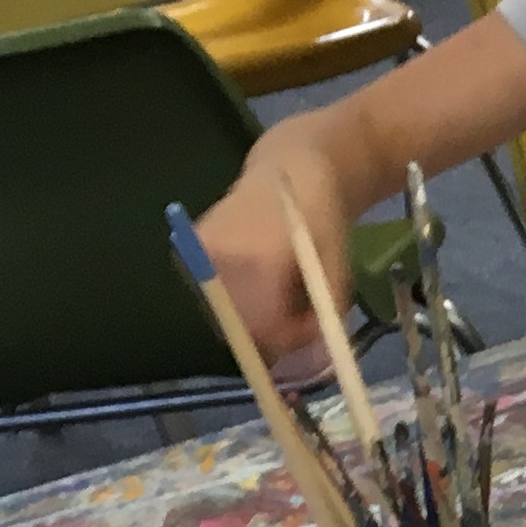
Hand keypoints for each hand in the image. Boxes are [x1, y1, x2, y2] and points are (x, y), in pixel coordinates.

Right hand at [194, 149, 336, 382]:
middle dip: (275, 334)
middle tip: (303, 319)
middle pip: (241, 327)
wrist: (288, 170)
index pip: (265, 326)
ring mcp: (197, 256)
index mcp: (257, 258)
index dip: (291, 339)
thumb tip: (320, 355)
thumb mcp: (338, 263)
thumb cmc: (319, 215)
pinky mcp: (187, 255)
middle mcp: (219, 258)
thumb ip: (328, 310)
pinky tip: (260, 284)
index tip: (314, 332)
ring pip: (226, 318)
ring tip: (285, 295)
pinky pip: (214, 301)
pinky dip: (239, 305)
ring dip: (256, 321)